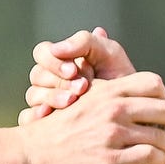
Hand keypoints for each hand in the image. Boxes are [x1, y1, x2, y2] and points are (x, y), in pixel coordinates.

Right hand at [13, 71, 164, 163]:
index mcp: (106, 92)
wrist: (31, 155)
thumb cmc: (55, 132)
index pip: (152, 82)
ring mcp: (113, 134)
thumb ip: (104, 99)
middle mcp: (113, 108)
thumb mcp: (80, 103)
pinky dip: (162, 160)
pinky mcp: (110, 159)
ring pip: (162, 136)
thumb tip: (123, 100)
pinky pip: (149, 156)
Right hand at [21, 26, 137, 123]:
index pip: (43, 52)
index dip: (54, 61)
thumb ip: (85, 42)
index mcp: (62, 59)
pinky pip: (29, 116)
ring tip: (72, 101)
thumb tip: (58, 47)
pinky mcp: (45, 121)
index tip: (74, 71)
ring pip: (33, 94)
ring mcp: (46, 99)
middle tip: (81, 88)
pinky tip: (51, 117)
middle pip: (37, 74)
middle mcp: (51, 78)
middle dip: (58, 81)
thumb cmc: (122, 78)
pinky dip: (37, 115)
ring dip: (51, 97)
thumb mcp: (109, 54)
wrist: (134, 110)